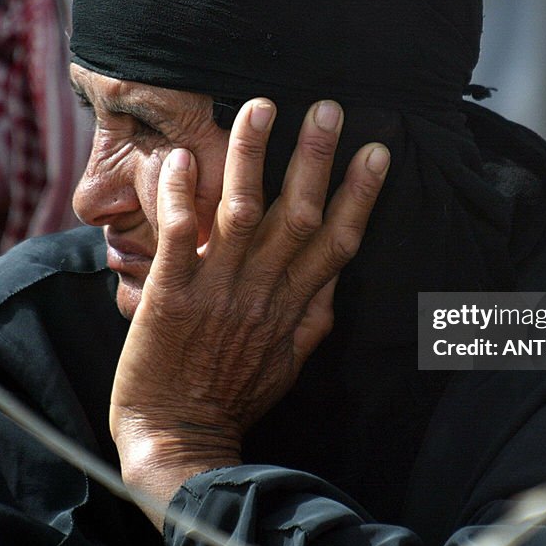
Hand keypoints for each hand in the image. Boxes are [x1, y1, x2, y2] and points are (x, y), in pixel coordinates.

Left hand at [109, 99, 388, 527]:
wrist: (178, 438)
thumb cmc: (233, 399)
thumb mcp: (289, 363)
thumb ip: (313, 318)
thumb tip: (334, 285)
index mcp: (294, 308)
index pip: (337, 242)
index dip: (360, 195)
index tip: (375, 152)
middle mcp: (263, 293)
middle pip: (299, 215)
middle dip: (315, 159)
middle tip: (327, 108)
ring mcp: (217, 292)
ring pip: (242, 212)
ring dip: (252, 157)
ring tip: (261, 107)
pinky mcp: (170, 295)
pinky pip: (180, 235)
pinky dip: (181, 195)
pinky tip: (182, 157)